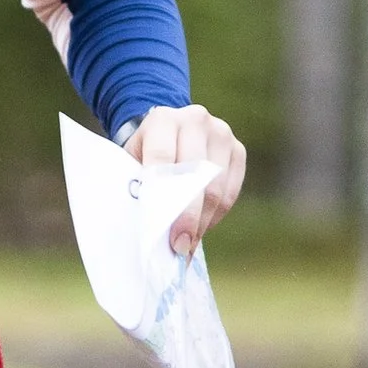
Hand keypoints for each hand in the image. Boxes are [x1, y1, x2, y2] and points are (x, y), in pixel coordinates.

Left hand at [123, 103, 246, 252]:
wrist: (164, 129)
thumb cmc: (141, 154)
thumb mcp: (130, 164)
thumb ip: (138, 189)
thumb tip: (151, 235)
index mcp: (162, 120)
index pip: (163, 160)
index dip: (164, 199)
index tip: (166, 232)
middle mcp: (195, 120)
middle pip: (196, 175)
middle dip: (188, 217)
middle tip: (180, 248)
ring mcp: (221, 133)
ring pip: (216, 186)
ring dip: (203, 220)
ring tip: (189, 244)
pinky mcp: (238, 149)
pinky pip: (231, 190)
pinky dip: (216, 214)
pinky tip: (201, 227)